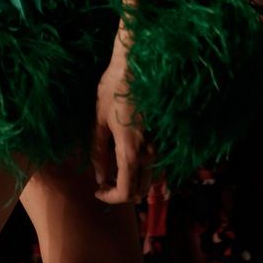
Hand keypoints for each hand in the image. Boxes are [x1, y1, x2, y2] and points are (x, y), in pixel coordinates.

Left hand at [91, 50, 155, 204]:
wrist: (137, 64)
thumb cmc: (114, 89)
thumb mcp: (99, 120)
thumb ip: (99, 151)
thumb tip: (99, 176)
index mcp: (130, 150)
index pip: (125, 191)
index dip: (110, 198)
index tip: (97, 191)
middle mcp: (150, 152)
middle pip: (140, 190)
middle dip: (121, 193)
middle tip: (105, 182)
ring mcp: (160, 144)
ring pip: (152, 179)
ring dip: (135, 183)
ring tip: (117, 172)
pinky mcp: (165, 135)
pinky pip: (158, 164)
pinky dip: (146, 171)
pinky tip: (133, 160)